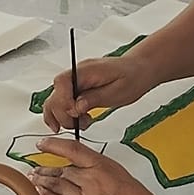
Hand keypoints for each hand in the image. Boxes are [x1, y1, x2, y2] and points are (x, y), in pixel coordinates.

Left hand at [28, 141, 178, 194]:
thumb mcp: (125, 178)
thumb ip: (104, 172)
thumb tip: (89, 170)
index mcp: (105, 167)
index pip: (73, 150)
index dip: (54, 145)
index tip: (43, 144)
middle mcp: (92, 182)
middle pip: (61, 170)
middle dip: (46, 169)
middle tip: (36, 167)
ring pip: (57, 187)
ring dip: (42, 182)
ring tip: (34, 179)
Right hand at [40, 51, 159, 133]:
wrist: (138, 70)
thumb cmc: (132, 77)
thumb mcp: (118, 91)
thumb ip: (95, 98)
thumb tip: (77, 107)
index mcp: (86, 70)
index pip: (61, 83)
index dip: (63, 101)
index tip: (75, 114)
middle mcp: (76, 74)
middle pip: (54, 94)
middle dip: (63, 114)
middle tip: (79, 124)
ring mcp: (75, 82)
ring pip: (55, 101)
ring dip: (63, 117)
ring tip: (80, 124)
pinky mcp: (77, 89)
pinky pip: (62, 102)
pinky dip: (65, 114)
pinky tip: (76, 121)